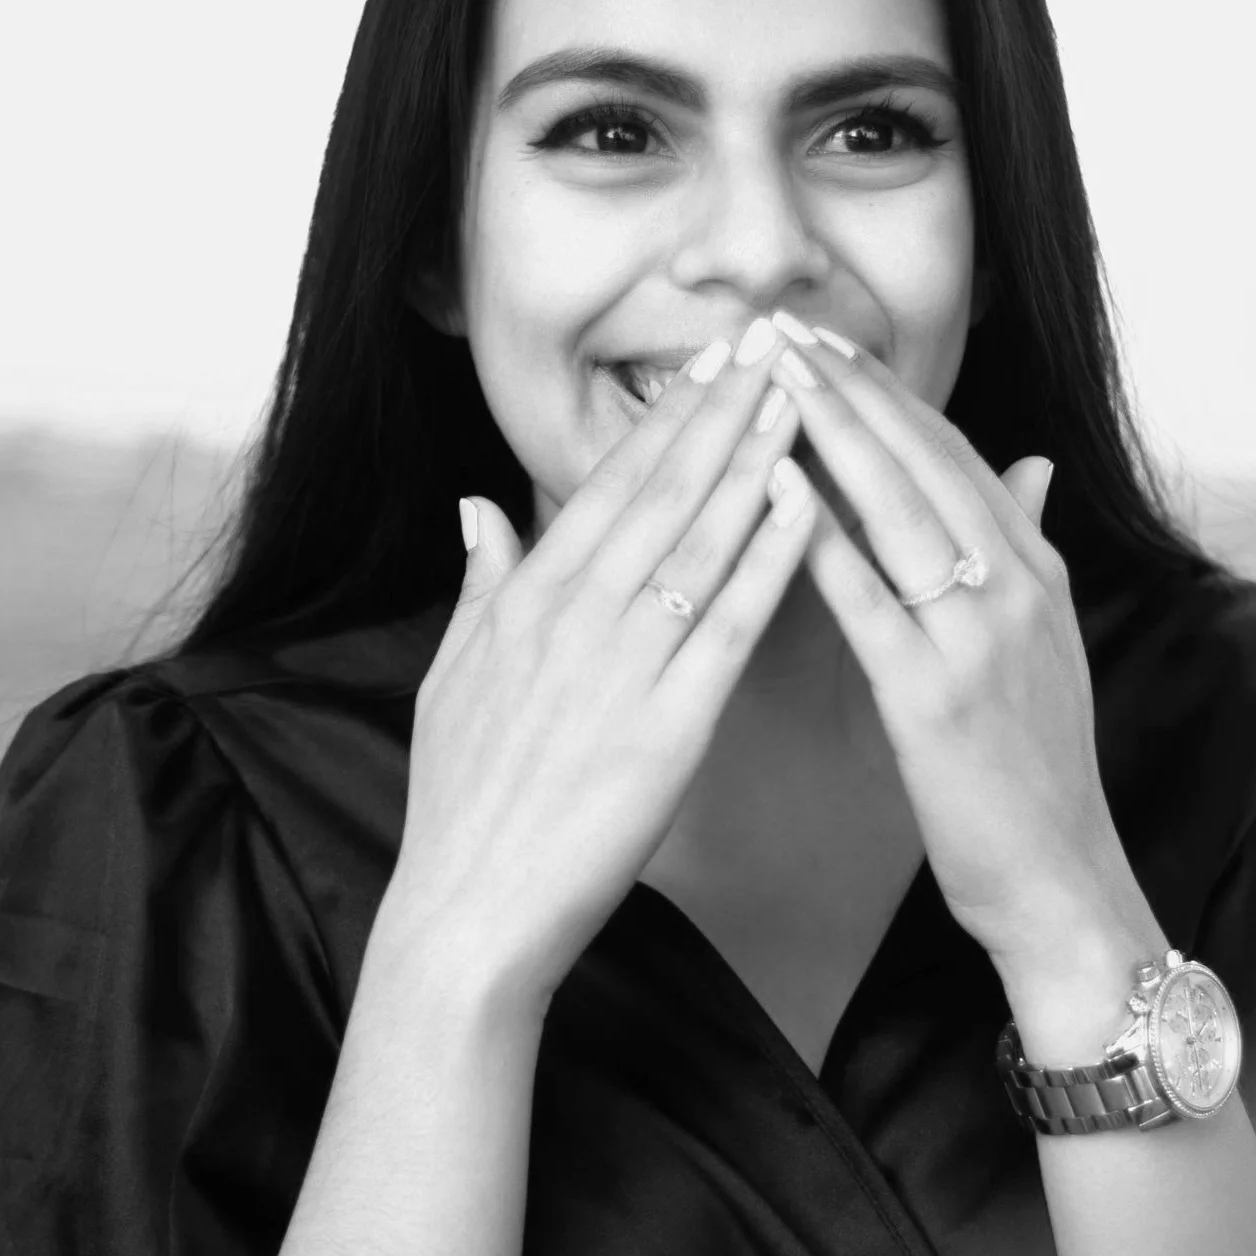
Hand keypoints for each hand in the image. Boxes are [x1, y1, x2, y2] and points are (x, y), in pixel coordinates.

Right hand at [378, 335, 817, 1013]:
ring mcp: (619, 666)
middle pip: (660, 491)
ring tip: (803, 395)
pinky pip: (728, 625)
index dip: (664, 418)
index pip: (607, 485)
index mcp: (525, 601)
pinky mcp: (665, 725)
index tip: (710, 362)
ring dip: (754, 460)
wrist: (468, 914)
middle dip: (721, 411)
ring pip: (699, 540)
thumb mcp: (450, 681)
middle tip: (775, 341)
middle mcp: (572, 616)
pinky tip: (805, 505)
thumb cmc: (464, 811)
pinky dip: (768, 559)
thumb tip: (478, 509)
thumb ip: (477, 587)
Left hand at [786, 333, 1157, 1041]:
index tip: (827, 339)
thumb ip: (1034, 548)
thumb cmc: (1036, 773)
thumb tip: (1033, 466)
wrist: (1062, 878)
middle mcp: (1016, 587)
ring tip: (772, 375)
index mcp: (1036, 572)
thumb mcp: (1049, 647)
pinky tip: (776, 488)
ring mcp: (981, 637)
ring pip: (900, 509)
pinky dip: (822, 536)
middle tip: (782, 327)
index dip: (888, 392)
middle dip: (851, 387)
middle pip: (924, 460)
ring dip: (833, 433)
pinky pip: (871, 598)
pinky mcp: (936, 695)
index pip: (954, 454)